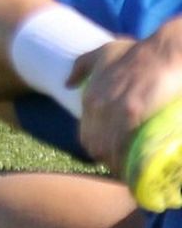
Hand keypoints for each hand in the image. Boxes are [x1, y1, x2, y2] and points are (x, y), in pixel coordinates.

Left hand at [73, 24, 181, 172]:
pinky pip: (122, 145)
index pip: (85, 135)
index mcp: (88, 96)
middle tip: (126, 168)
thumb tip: (66, 84)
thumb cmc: (134, 53)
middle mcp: (95, 105)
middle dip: (109, 162)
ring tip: (134, 173)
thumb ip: (81, 66)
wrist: (160, 53)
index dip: (98, 150)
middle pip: (95, 147)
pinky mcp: (131, 114)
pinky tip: (138, 169)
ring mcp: (112, 110)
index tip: (112, 158)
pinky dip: (129, 161)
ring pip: (107, 151)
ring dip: (119, 166)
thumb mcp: (100, 54)